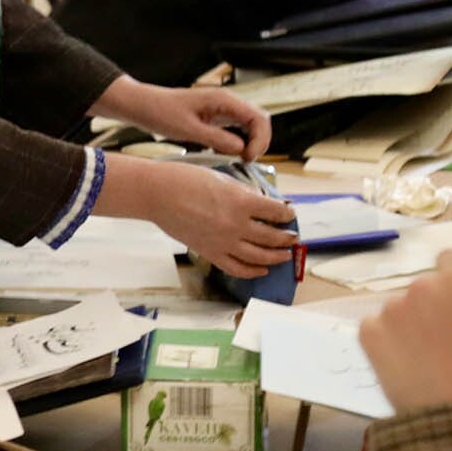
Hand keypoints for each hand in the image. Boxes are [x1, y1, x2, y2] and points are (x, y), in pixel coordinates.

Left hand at [99, 78, 270, 160]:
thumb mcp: (187, 129)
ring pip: (250, 126)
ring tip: (238, 160)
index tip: (248, 157)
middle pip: (259, 121)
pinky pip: (236, 130)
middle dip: (259, 142)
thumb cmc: (161, 112)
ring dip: (249, 143)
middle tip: (245, 161)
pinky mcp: (216, 118)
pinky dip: (237, 143)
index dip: (260, 139)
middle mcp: (227, 102)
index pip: (259, 118)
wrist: (143, 106)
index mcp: (223, 99)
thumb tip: (241, 149)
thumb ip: (216, 138)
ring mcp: (222, 110)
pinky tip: (224, 154)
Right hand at [116, 156, 295, 280]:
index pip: (276, 212)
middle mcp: (236, 225)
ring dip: (276, 256)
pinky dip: (253, 271)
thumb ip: (244, 193)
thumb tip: (261, 203)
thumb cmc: (186, 179)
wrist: (158, 194)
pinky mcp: (210, 253)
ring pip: (259, 256)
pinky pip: (237, 268)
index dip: (287, 214)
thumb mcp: (222, 179)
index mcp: (241, 202)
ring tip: (285, 255)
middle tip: (293, 237)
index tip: (290, 214)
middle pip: (272, 236)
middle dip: (286, 238)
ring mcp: (223, 242)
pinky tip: (262, 269)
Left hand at [357, 254, 451, 411]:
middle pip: (422, 287)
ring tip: (419, 357)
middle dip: (428, 306)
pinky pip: (374, 327)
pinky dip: (383, 341)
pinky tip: (399, 362)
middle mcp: (421, 286)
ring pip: (397, 309)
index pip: (448, 258)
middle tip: (438, 338)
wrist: (450, 413)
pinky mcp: (367, 329)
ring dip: (405, 324)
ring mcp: (390, 307)